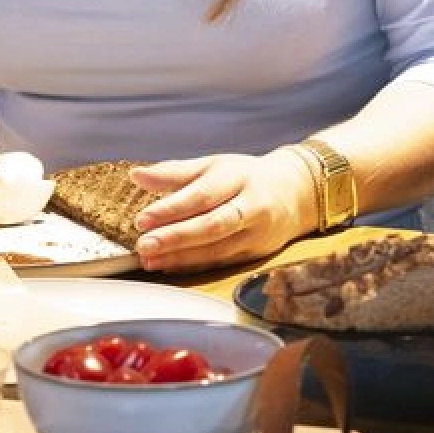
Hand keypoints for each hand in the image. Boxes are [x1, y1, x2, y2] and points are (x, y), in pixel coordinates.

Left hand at [126, 150, 323, 272]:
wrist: (296, 193)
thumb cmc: (245, 177)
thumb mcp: (214, 166)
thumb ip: (175, 173)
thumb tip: (137, 175)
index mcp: (239, 177)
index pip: (203, 195)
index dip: (172, 209)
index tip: (142, 220)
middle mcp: (252, 206)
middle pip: (213, 225)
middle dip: (176, 237)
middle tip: (144, 244)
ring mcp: (257, 234)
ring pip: (217, 249)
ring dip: (180, 257)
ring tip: (149, 259)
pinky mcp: (256, 254)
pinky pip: (221, 262)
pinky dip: (193, 266)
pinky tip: (168, 266)